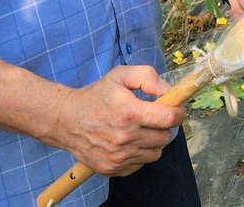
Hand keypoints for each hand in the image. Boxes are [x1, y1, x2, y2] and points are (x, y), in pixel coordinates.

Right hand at [49, 65, 184, 175]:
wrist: (66, 120)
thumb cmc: (96, 96)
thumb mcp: (120, 75)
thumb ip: (147, 76)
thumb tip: (167, 90)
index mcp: (129, 112)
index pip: (169, 119)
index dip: (177, 113)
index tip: (175, 110)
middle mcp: (125, 137)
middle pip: (165, 137)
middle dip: (163, 126)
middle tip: (152, 118)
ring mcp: (118, 156)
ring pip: (155, 153)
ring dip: (152, 142)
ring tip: (139, 130)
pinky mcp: (112, 168)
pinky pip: (140, 164)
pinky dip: (139, 154)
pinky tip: (127, 142)